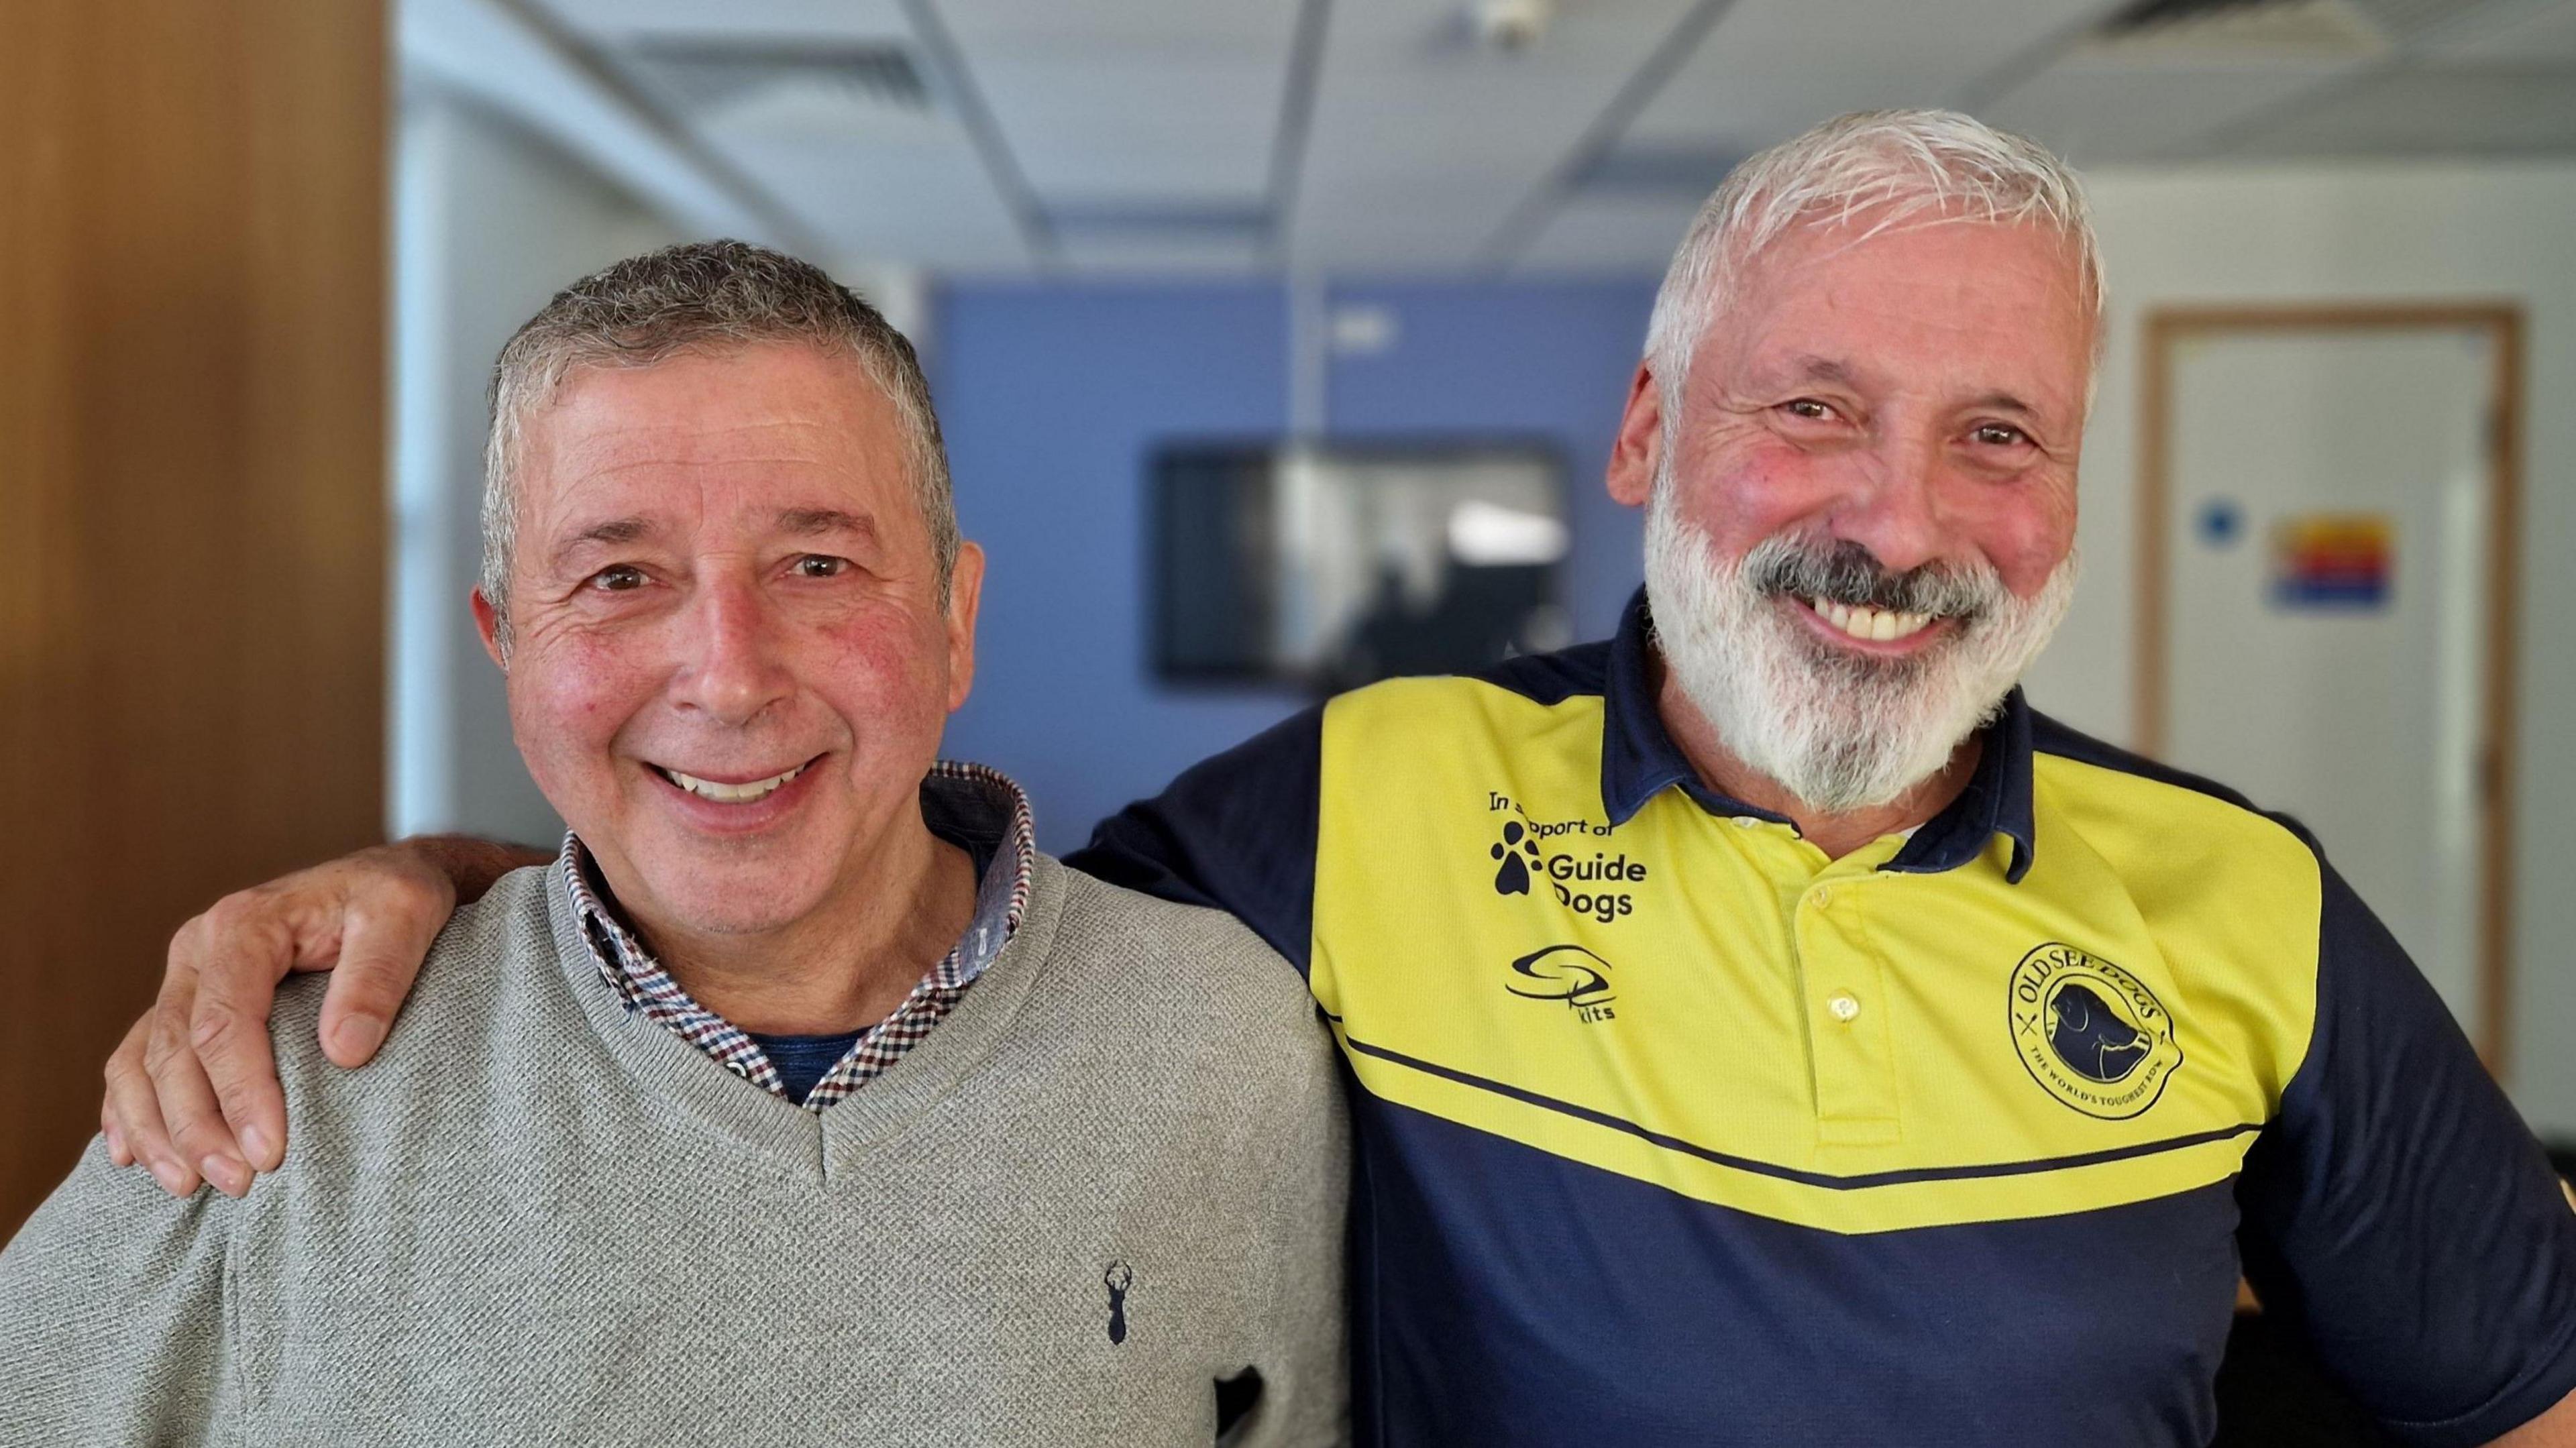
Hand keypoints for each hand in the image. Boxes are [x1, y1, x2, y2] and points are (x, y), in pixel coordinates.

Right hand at [100, 842, 460, 1197]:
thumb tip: (344, 1051)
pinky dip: (129, 1109)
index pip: (224, 1022)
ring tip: (188, 1186)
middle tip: (237, 1184)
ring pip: (142, 1061)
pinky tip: (135, 1155)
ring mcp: (184, 978)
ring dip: (157, 1130)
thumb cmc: (396, 899)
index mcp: (244, 925)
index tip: (270, 1152)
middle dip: (198, 1126)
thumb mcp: (407, 915)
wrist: (384, 882)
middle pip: (175, 1050)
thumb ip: (378, 975)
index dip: (241, 1092)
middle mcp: (197, 950)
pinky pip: (135, 1059)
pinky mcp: (184, 1003)